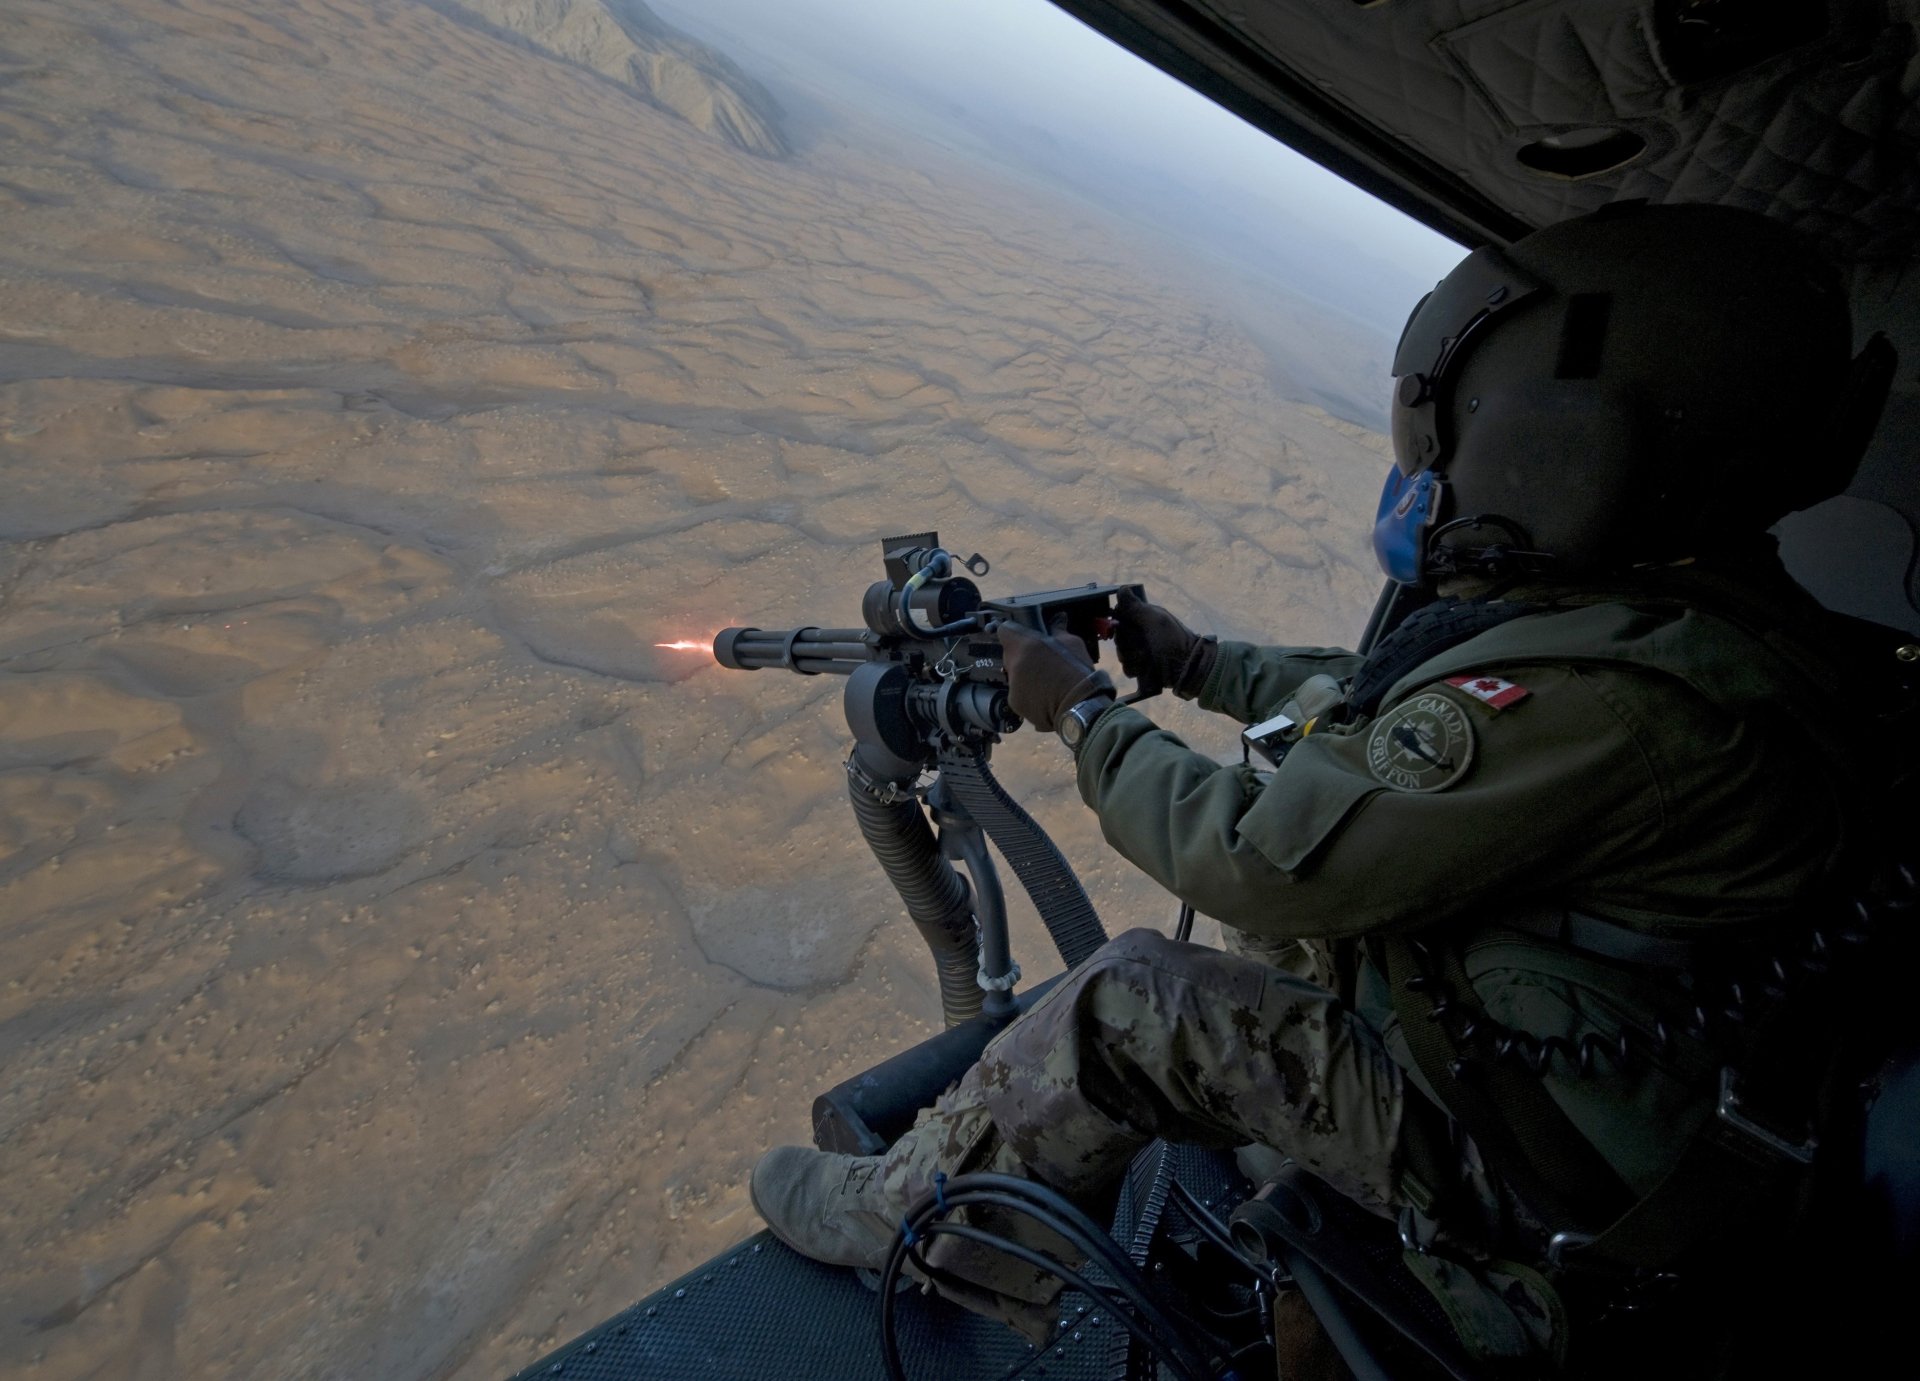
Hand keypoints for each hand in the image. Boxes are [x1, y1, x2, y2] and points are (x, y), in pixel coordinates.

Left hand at [999, 616, 1113, 733]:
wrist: (1079, 707)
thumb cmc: (1076, 671)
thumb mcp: (1072, 643)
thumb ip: (1058, 630)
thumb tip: (1058, 618)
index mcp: (1024, 645)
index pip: (1005, 631)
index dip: (1013, 632)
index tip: (1023, 636)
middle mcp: (1013, 664)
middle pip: (1010, 654)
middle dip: (1022, 655)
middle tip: (1041, 660)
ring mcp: (1012, 685)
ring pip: (1014, 674)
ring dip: (1025, 675)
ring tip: (1045, 681)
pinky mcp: (1014, 703)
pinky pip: (1018, 692)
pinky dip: (1027, 693)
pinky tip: (1043, 696)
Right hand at [1113, 589, 1215, 698]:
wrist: (1187, 669)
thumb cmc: (1173, 641)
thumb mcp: (1155, 620)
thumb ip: (1136, 606)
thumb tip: (1122, 588)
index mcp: (1144, 617)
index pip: (1119, 616)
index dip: (1118, 622)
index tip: (1122, 626)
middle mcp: (1140, 633)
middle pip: (1118, 636)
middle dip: (1126, 643)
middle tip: (1141, 645)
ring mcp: (1140, 651)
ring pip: (1121, 653)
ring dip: (1131, 657)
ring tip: (1146, 659)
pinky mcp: (1141, 668)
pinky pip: (1127, 668)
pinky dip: (1134, 669)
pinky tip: (1144, 669)